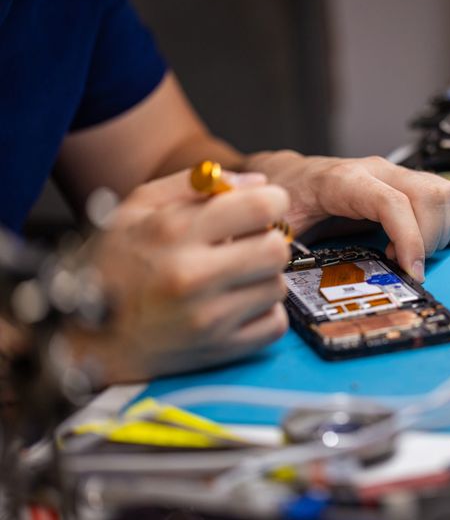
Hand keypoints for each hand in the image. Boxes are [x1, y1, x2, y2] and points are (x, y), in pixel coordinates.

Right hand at [68, 170, 290, 383]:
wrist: (89, 339)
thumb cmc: (113, 266)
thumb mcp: (138, 208)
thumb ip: (197, 185)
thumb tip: (258, 183)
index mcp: (173, 233)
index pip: (260, 207)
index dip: (272, 202)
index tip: (263, 208)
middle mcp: (192, 276)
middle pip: (277, 249)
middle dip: (269, 241)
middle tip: (248, 244)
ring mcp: (208, 318)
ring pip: (277, 286)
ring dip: (263, 279)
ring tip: (233, 278)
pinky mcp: (220, 350)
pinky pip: (275, 324)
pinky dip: (263, 313)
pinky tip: (236, 305)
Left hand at [245, 151, 449, 281]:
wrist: (291, 176)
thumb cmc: (287, 199)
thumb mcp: (278, 222)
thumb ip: (285, 242)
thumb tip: (290, 273)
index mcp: (345, 180)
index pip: (392, 202)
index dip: (410, 239)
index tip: (411, 273)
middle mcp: (379, 171)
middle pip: (431, 196)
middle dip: (428, 240)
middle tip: (405, 266)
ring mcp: (399, 175)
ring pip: (447, 195)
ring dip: (441, 233)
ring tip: (411, 254)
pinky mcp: (411, 184)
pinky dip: (449, 225)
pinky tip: (424, 242)